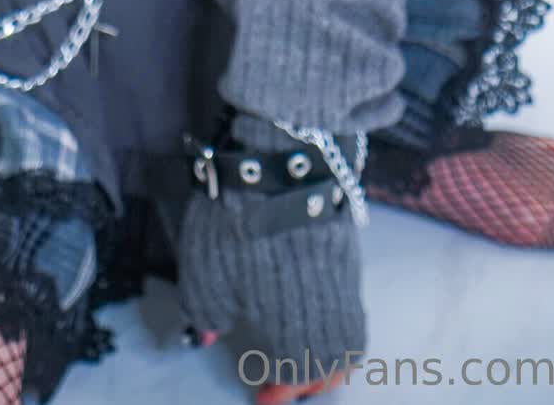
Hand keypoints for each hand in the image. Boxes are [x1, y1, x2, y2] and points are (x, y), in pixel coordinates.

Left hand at [178, 187, 364, 403]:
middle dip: (310, 378)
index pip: (291, 377)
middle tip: (289, 378)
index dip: (278, 394)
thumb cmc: (237, 230)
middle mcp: (325, 317)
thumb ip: (205, 317)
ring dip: (329, 353)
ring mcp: (343, 286)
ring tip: (305, 349)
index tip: (264, 400)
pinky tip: (314, 309)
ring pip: (347, 339)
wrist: (283, 171)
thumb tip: (206, 338)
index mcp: (288, 333)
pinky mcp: (349, 257)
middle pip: (330, 366)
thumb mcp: (203, 276)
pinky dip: (336, 319)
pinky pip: (349, 306)